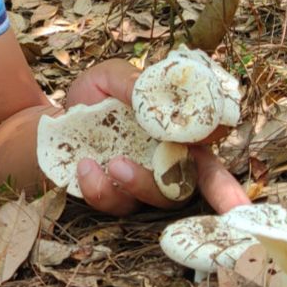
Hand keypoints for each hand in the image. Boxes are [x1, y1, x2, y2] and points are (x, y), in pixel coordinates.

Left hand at [62, 59, 249, 215]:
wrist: (53, 120)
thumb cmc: (94, 97)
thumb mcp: (110, 77)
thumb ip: (133, 82)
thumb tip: (152, 93)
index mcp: (178, 138)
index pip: (214, 157)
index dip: (229, 175)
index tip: (233, 177)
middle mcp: (166, 167)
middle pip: (198, 187)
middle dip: (222, 198)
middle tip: (234, 208)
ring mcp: (139, 186)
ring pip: (158, 198)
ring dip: (141, 184)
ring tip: (114, 163)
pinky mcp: (110, 197)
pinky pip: (113, 202)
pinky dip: (99, 187)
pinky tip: (85, 166)